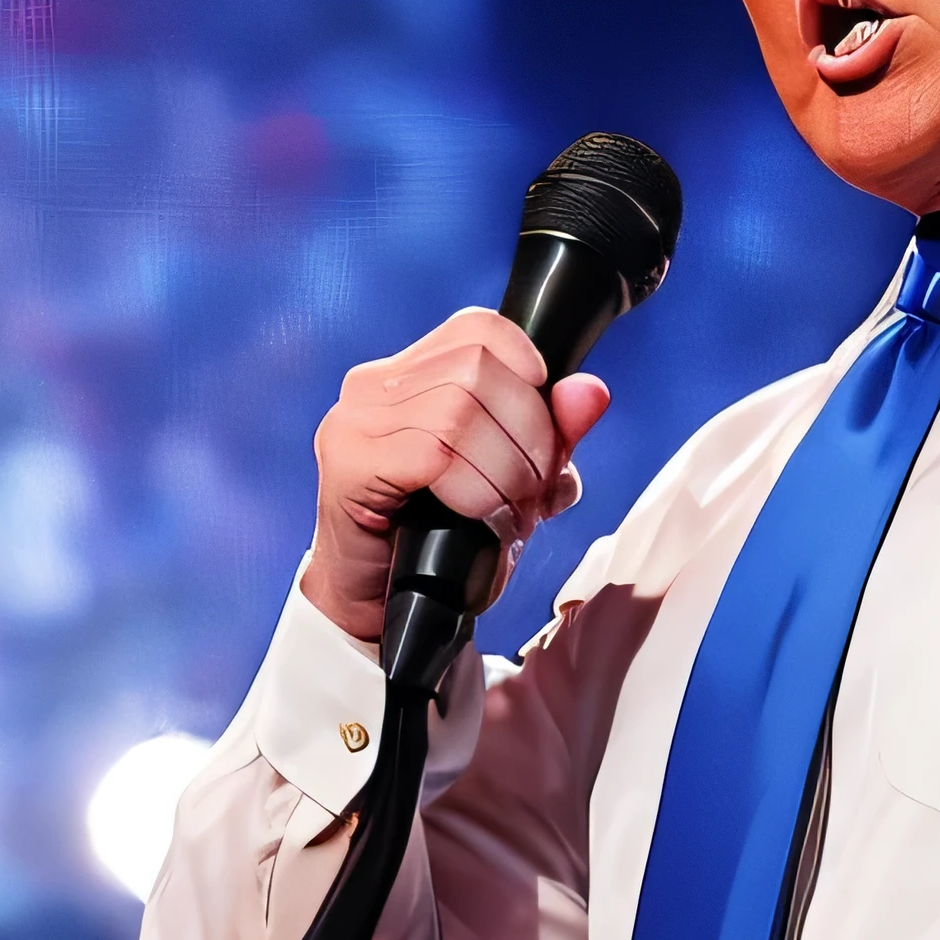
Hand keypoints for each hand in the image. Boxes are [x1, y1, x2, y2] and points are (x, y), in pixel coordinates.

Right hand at [301, 311, 610, 643]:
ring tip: (508, 513)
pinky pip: (434, 454)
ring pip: (460, 410)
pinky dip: (474, 490)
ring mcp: (354, 422)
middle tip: (532, 493)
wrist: (380, 610)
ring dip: (505, 471)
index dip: (530, 372)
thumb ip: (553, 436)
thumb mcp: (515, 484)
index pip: (481, 328)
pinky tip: (478, 519)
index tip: (545, 436)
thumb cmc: (443, 544)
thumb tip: (591, 392)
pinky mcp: (347, 463)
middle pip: (479, 367)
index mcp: (410, 374)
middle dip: (529, 435)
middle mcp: (374, 385)